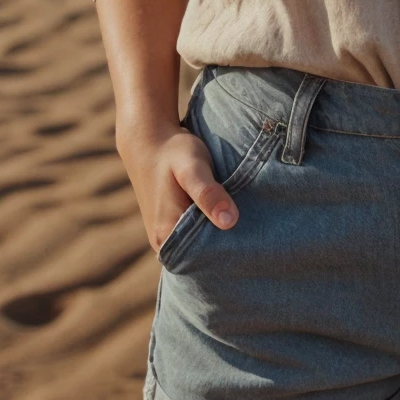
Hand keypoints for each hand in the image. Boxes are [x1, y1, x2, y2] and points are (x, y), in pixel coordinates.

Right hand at [116, 122, 239, 252]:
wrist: (149, 140)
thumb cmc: (173, 153)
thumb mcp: (193, 168)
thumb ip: (208, 194)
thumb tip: (230, 221)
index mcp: (166, 237)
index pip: (205, 260)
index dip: (229, 249)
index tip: (250, 235)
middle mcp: (163, 244)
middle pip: (203, 255)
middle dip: (226, 243)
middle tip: (250, 226)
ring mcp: (167, 236)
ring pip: (200, 245)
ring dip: (218, 234)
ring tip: (240, 219)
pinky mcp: (172, 226)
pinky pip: (195, 236)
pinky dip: (210, 226)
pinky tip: (224, 214)